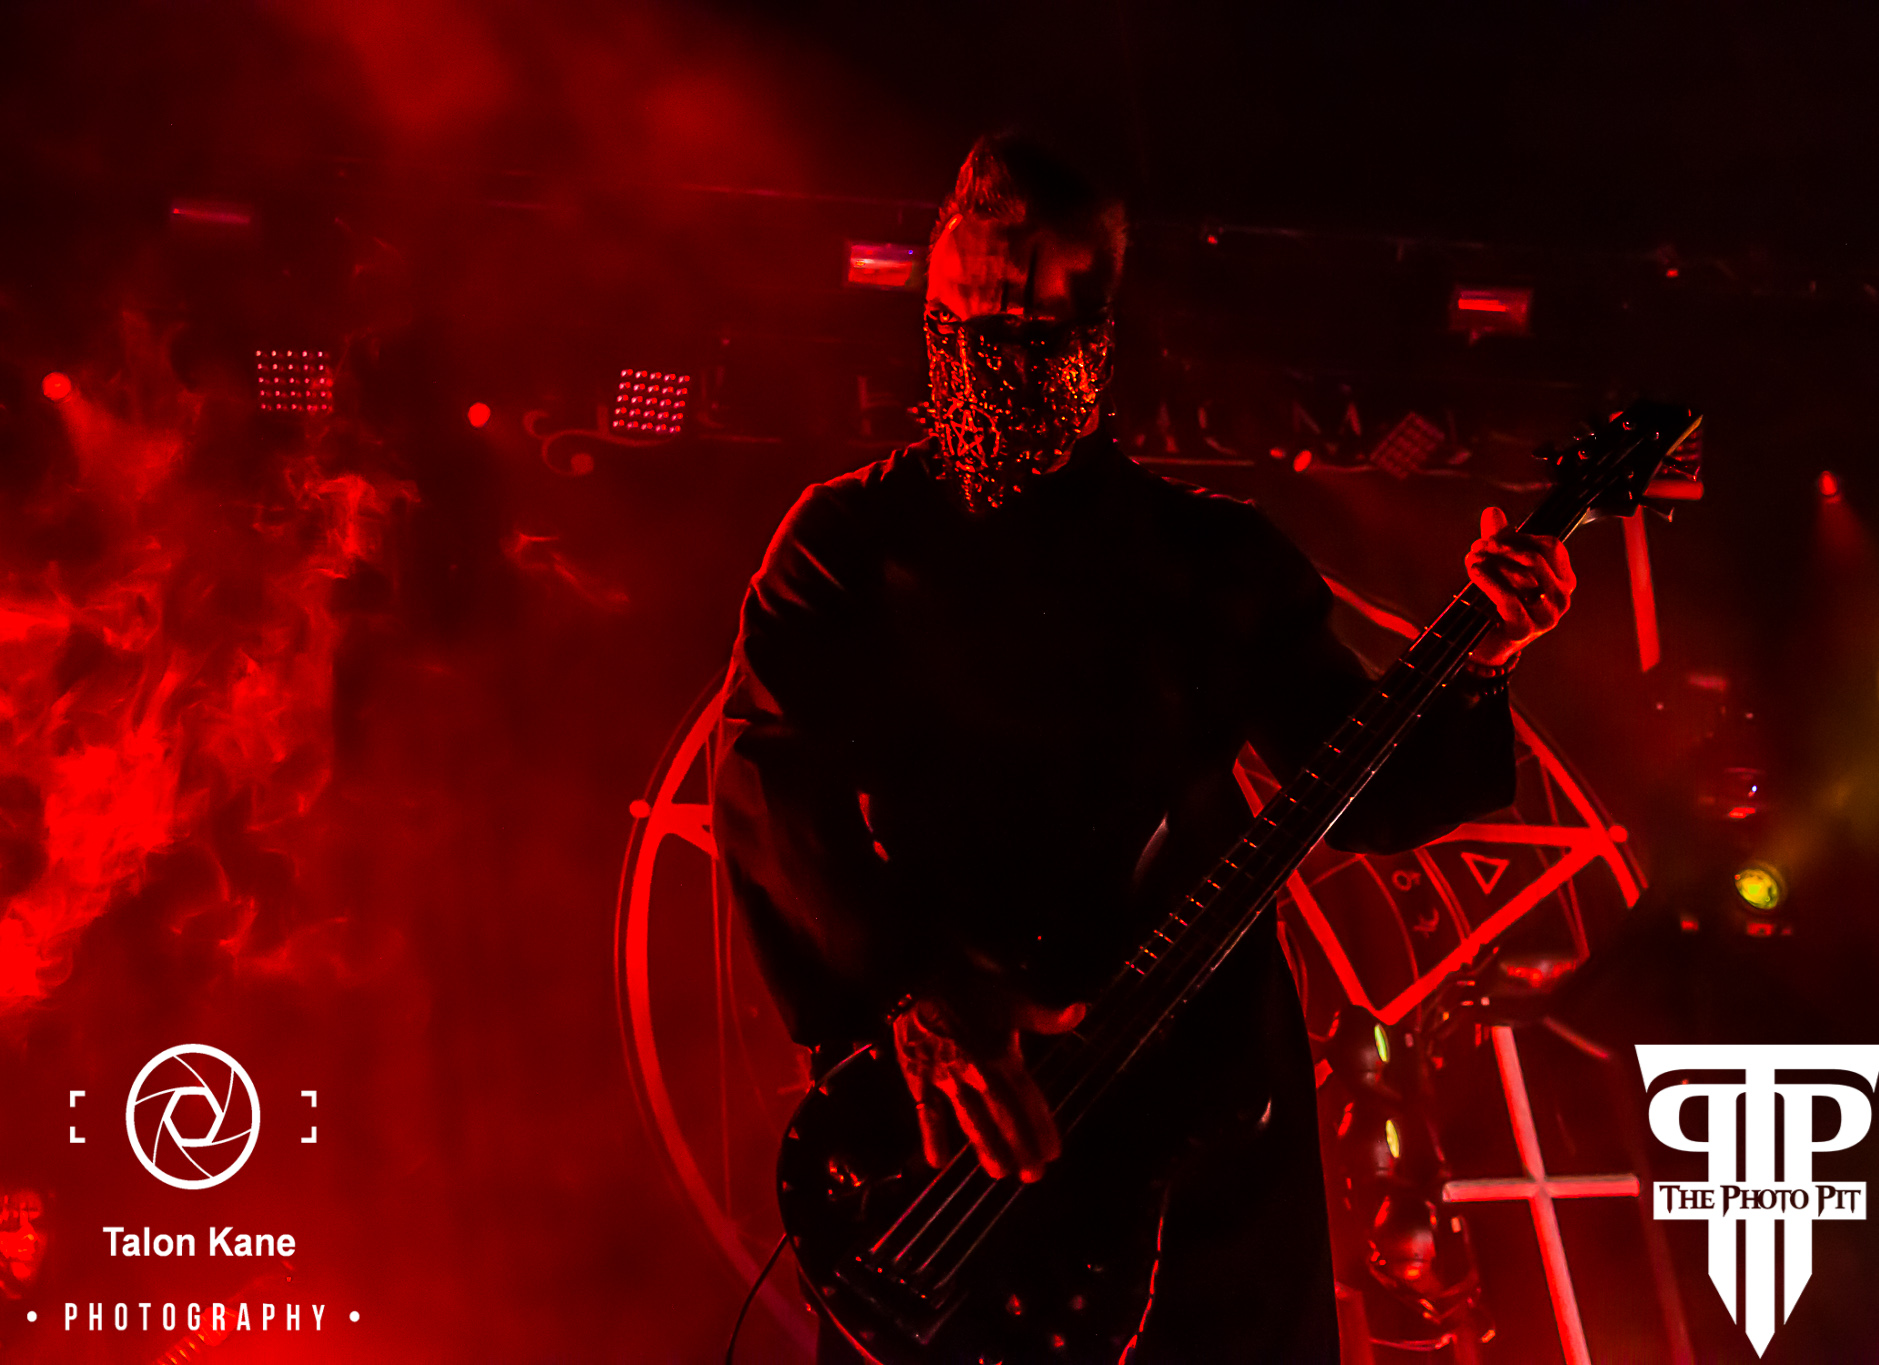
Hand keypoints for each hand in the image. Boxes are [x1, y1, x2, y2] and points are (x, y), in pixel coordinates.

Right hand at [893, 991, 1086, 1181]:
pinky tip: (937, 1162)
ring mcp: (946, 1078)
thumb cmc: (969, 992)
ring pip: (970, 1118)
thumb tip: (1081, 1010)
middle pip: (1002, 1115)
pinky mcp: (919, 1079)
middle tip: (1033, 1175)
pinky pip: (926, 1111)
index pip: (1027, 1098)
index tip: (1053, 1152)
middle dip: (1019, 1146)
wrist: (920, 981)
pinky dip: (930, 1135)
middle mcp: (977, 1070)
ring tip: (999, 1173)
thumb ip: (1045, 1016)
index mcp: (1002, 1054)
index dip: (1041, 1126)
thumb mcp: (1011, 1000)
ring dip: (985, 1147)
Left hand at [1465, 507, 1575, 664]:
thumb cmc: (1498, 604)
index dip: (1519, 537)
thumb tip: (1492, 511)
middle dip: (1502, 547)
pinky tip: (1473, 570)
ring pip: (1521, 576)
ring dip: (1491, 561)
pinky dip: (1487, 579)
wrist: (1486, 645)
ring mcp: (1546, 617)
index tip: (1492, 538)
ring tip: (1471, 557)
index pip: (1550, 546)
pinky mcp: (1525, 630)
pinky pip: (1507, 598)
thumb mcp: (1501, 568)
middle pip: (1535, 558)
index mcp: (1564, 580)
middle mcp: (1561, 599)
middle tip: (1478, 546)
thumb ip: (1500, 540)